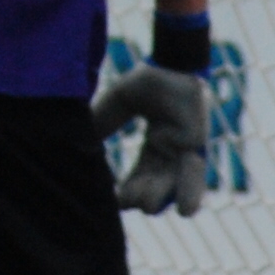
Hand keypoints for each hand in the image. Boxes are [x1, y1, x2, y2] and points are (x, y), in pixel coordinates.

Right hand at [92, 63, 210, 215]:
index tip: (114, 199)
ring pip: (174, 182)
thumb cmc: (148, 81)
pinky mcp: (197, 144)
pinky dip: (190, 191)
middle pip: (156, 182)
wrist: (171, 63)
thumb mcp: (118, 104)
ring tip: (145, 208)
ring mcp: (187, 149)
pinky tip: (184, 211)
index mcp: (158, 144)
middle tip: (123, 203)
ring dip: (160, 197)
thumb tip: (77, 140)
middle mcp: (174, 151)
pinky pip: (194, 172)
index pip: (142, 174)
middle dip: (141, 195)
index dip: (129, 188)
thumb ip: (103, 121)